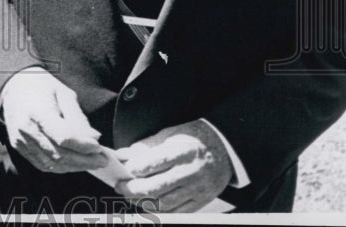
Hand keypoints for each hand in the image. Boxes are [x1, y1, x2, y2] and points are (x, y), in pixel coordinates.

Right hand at [0, 69, 106, 173]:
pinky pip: (43, 164)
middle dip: (84, 160)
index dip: (82, 146)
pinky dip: (61, 167)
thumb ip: (78, 118)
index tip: (99, 147)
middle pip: (59, 154)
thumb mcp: (63, 93)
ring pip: (52, 163)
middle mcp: (26, 129)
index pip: (63, 137)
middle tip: (102, 160)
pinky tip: (75, 163)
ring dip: (75, 167)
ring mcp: (21, 141)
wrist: (12, 87)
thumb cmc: (40, 86)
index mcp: (37, 111)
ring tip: (92, 163)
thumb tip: (94, 138)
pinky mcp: (19, 148)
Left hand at [114, 120, 232, 211]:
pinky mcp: (201, 201)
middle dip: (133, 189)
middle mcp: (192, 172)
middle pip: (157, 187)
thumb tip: (122, 155)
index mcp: (184, 151)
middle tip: (119, 186)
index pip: (156, 163)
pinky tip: (146, 204)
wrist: (225, 150)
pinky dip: (158, 211)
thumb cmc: (193, 138)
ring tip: (129, 195)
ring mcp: (198, 190)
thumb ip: (146, 146)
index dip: (136, 168)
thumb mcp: (171, 134)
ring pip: (164, 203)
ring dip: (142, 202)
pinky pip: (176, 212)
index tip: (123, 170)